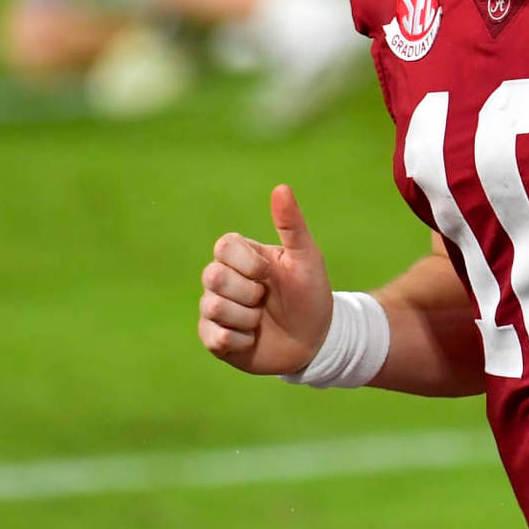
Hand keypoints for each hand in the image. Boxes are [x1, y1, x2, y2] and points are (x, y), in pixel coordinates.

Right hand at [198, 185, 336, 375]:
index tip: (270, 273)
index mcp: (241, 256)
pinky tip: (253, 339)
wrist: (315, 340)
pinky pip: (217, 338)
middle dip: (249, 292)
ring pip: (213, 307)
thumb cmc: (310, 295)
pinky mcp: (214, 338)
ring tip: (261, 320)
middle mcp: (222, 280)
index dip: (247, 262)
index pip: (223, 246)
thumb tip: (281, 187)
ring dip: (247, 318)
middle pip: (212, 276)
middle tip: (266, 299)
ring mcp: (215, 309)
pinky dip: (242, 341)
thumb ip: (292, 225)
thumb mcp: (307, 258)